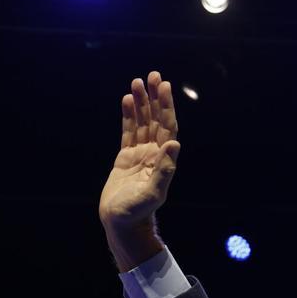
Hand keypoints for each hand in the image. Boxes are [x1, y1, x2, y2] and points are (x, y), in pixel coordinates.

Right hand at [99, 71, 179, 229]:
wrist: (122, 223)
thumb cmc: (137, 211)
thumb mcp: (153, 192)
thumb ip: (164, 170)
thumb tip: (174, 145)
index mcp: (163, 159)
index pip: (167, 126)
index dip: (166, 106)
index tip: (164, 86)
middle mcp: (154, 153)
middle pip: (156, 119)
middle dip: (155, 97)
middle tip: (153, 75)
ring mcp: (140, 154)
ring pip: (142, 122)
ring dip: (142, 102)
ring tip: (138, 81)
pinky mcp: (126, 158)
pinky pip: (128, 132)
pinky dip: (129, 116)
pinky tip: (129, 100)